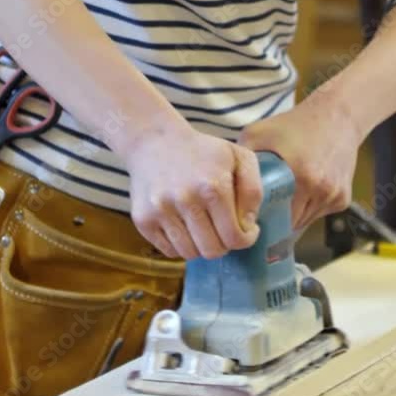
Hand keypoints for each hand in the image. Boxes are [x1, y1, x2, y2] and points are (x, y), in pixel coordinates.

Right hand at [121, 124, 261, 259]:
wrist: (154, 141)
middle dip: (224, 245)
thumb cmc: (202, 152)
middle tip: (224, 230)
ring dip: (202, 246)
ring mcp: (161, 211)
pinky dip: (181, 245)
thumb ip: (252, 191)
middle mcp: (185, 200)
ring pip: (190, 254)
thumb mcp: (238, 157)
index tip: (245, 231)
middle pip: (213, 250)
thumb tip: (247, 225)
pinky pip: (169, 251)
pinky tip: (185, 226)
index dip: (245, 239)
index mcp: (213, 186)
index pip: (235, 237)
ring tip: (204, 227)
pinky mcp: (143, 219)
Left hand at [239, 99, 362, 229]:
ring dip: (293, 214)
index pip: (276, 217)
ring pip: (306, 221)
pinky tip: (305, 188)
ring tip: (286, 195)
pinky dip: (309, 207)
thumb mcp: (259, 132)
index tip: (252, 216)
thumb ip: (241, 160)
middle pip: (291, 223)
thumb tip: (224, 186)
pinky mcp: (344, 199)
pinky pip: (319, 213)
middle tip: (265, 207)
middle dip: (277, 220)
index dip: (262, 219)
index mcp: (301, 175)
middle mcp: (321, 189)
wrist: (338, 116)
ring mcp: (334, 196)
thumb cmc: (296, 124)